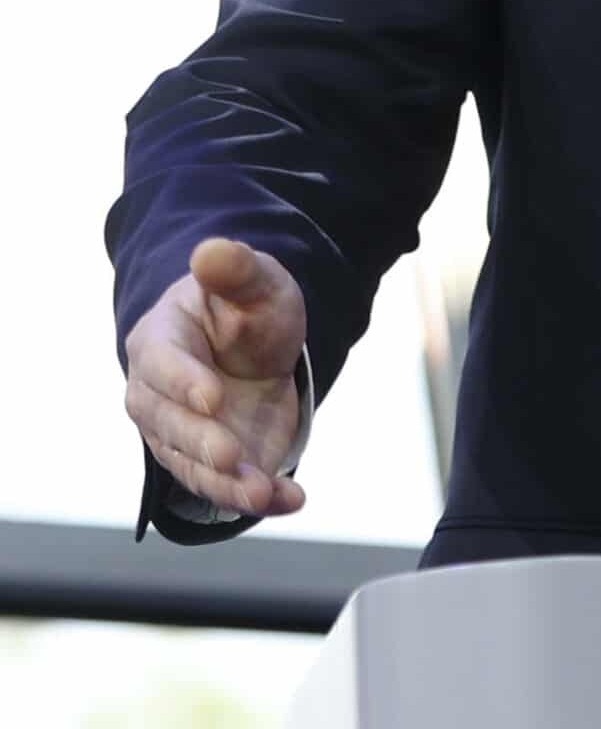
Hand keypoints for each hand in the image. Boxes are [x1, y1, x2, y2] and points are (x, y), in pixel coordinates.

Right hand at [122, 238, 308, 517]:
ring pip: (191, 466)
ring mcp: (181, 435)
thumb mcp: (256, 282)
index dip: (183, 383)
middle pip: (166, 424)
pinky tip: (292, 499)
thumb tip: (211, 251)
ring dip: (226, 484)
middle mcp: (158, 395)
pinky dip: (257, 498)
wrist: (256, 345)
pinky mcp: (211, 462)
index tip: (212, 397)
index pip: (161, 364)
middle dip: (198, 442)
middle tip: (229, 454)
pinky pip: (225, 486)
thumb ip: (235, 270)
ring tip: (264, 493)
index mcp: (160, 341)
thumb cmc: (247, 308)